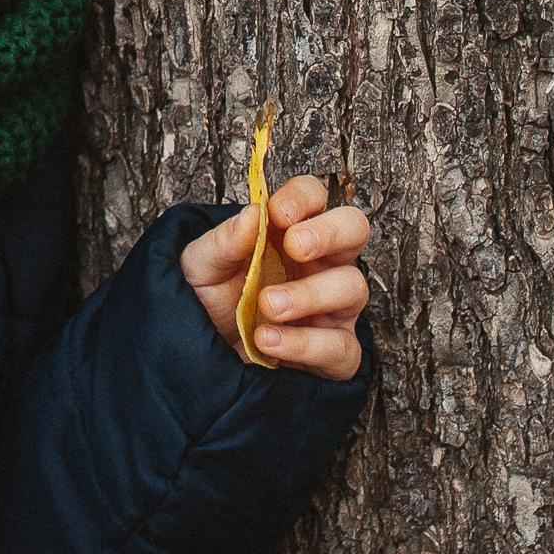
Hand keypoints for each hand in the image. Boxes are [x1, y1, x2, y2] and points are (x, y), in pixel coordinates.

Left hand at [180, 177, 369, 382]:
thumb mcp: (201, 267)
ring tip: (268, 305)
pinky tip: (268, 341)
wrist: (199, 356)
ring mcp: (332, 309)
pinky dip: (304, 344)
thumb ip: (224, 242)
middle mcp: (319, 265)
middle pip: (354, 229)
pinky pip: (340, 347)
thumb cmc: (209, 303)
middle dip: (329, 233)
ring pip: (353, 287)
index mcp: (289, 234)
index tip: (277, 214)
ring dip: (309, 294)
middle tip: (294, 247)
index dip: (303, 198)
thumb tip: (252, 214)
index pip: (314, 197)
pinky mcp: (333, 354)